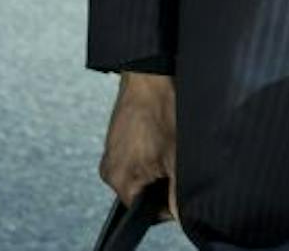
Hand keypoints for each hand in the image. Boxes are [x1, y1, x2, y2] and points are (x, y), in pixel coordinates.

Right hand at [100, 71, 179, 222]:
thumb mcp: (177, 157)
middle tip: (172, 154)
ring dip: (157, 163)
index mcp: (119, 180)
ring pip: (142, 173)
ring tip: (165, 140)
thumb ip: (177, 194)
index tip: (178, 178)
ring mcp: (111, 152)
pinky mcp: (115, 138)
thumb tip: (179, 216)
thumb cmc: (162, 108)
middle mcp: (109, 169)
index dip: (168, 201)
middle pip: (144, 192)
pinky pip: (136, 155)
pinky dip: (150, 149)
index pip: (146, 212)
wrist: (150, 72)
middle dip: (163, 180)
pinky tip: (159, 131)